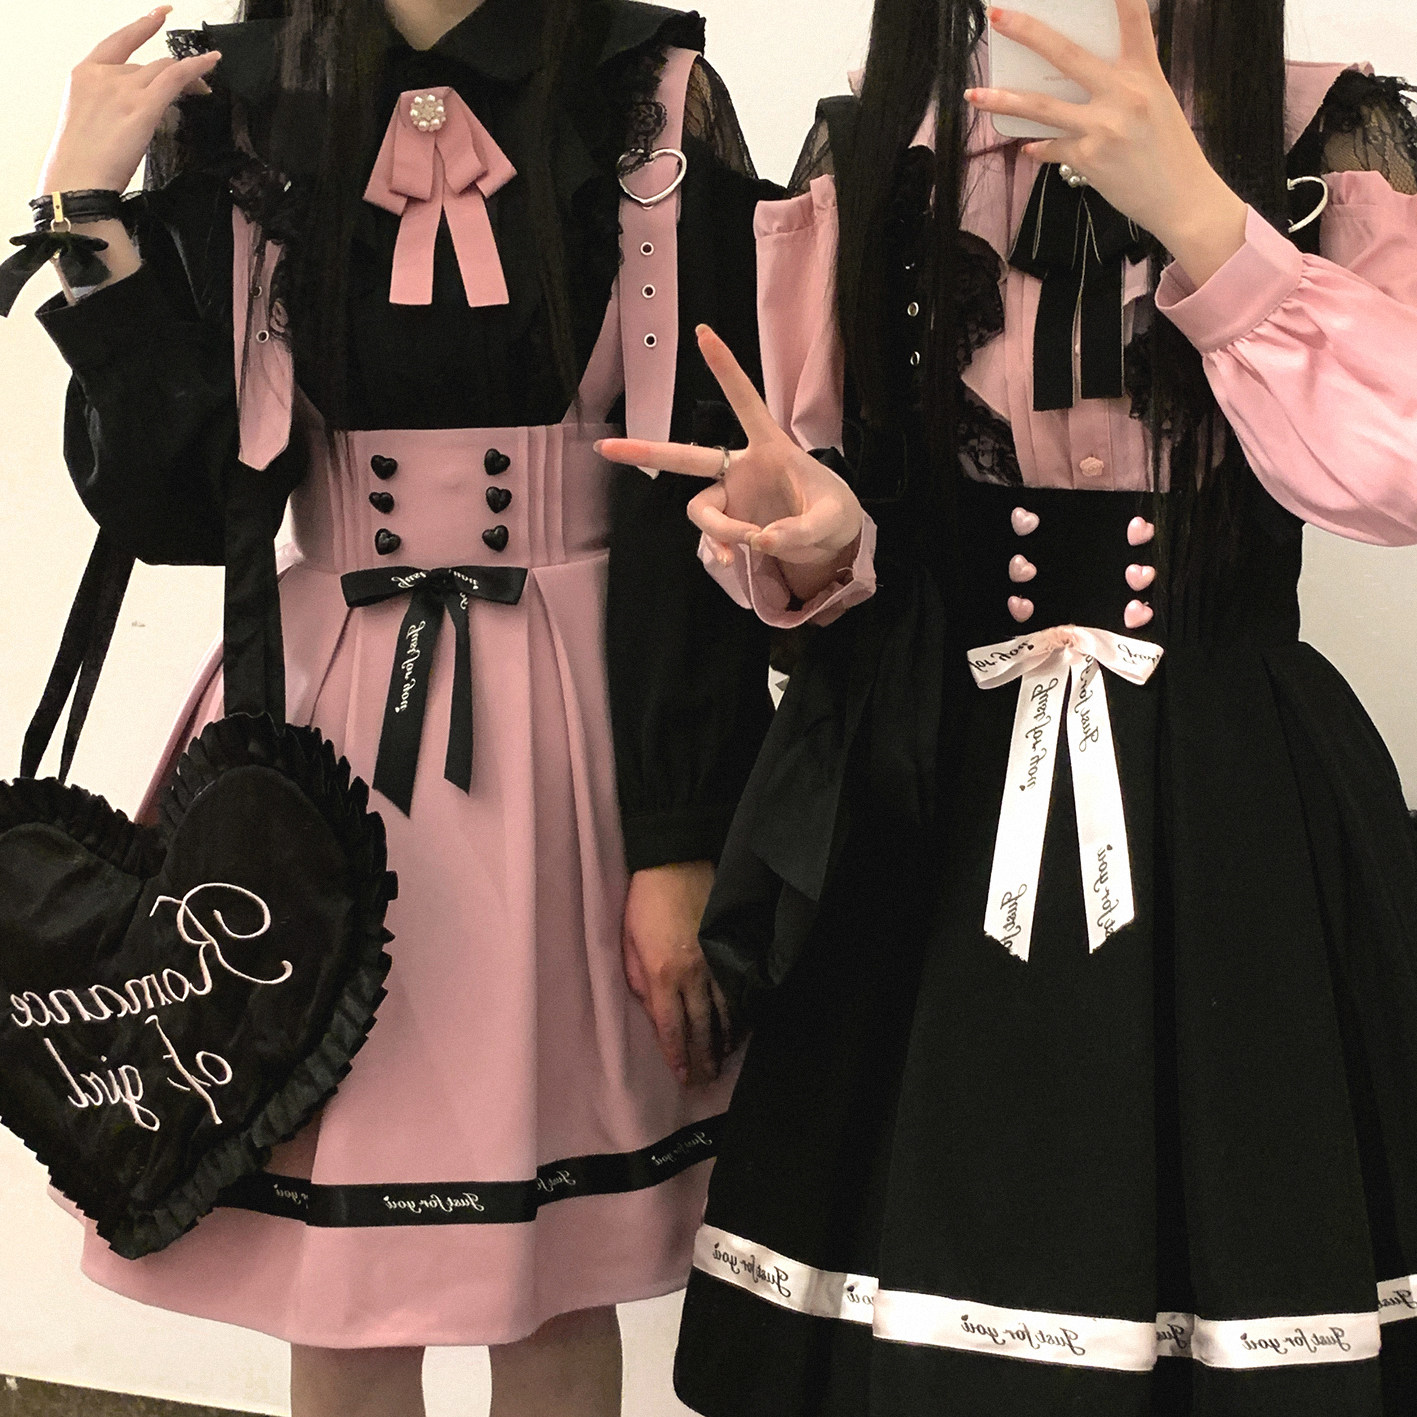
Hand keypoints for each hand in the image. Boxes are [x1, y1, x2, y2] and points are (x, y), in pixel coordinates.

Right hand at [39, 8, 222, 195]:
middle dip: (173, 72)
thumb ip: (111, 105)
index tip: (161, 15)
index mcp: (84, 74)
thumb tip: (136, 109)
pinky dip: (196, 68)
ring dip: (188, 76)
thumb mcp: (90, 121)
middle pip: (148, 63)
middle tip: (196, 87)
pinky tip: (211, 63)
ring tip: (205, 88)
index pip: (117, 42)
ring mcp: (123, 88)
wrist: (76, 178)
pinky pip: (175, 77)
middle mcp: (103, 74)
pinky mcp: (142, 106)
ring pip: (164, 70)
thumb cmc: (82, 161)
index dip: (142, 26)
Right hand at [596, 326, 864, 602]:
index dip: (725, 369)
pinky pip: (711, 538)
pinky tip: (734, 561)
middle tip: (606, 448)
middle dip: (647, 453)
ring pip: (700, 508)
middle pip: (688, 458)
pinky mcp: (730, 525)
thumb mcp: (833, 518)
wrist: (829, 546)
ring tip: (746, 545)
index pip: (746, 402)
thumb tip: (761, 540)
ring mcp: (731, 498)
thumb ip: (801, 530)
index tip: (703, 333)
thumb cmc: (833, 514)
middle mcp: (741, 469)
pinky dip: (720, 549)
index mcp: (771, 448)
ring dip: (719, 528)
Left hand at [622, 861, 736, 1086]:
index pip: (671, 1027)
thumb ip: (638, 980)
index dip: (677, 1055)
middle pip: (700, 1027)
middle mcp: (692, 974)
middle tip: (706, 1080)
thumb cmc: (643, 902)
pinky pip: (737, 987)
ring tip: (723, 1059)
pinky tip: (741, 1025)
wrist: (674, 862)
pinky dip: (740, 1011)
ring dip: (723, 1039)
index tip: (682, 1076)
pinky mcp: (729, 947)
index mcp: (661, 975)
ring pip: (724, 1011)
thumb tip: (651, 1007)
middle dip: (703, 1057)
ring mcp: (715, 961)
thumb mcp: (627, 943)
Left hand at [967, 0, 1247, 285]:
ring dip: (1003, 100)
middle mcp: (1122, 94)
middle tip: (998, 17)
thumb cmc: (1170, 150)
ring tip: (974, 94)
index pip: (1134, 20)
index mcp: (1146, 74)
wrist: (1182, 199)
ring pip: (1041, 107)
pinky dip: (1038, 146)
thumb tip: (1079, 77)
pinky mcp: (1087, 158)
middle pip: (1066, 55)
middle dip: (1028, 32)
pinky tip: (1028, 147)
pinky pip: (1050, 147)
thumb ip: (1123, 84)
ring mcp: (1101, 127)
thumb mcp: (1157, 102)